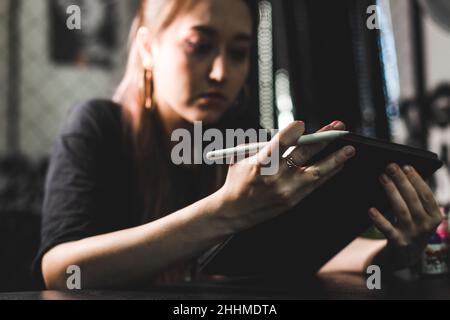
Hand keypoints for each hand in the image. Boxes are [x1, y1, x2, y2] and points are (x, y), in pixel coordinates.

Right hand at [217, 121, 355, 232]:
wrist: (233, 212)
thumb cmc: (237, 181)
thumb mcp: (240, 158)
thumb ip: (262, 144)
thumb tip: (287, 133)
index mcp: (259, 164)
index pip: (279, 144)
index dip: (292, 132)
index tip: (302, 124)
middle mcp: (275, 178)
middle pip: (303, 154)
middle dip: (323, 139)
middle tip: (339, 128)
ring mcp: (286, 191)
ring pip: (316, 172)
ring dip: (335, 159)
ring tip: (349, 149)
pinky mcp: (292, 201)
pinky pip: (314, 185)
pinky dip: (327, 173)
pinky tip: (338, 165)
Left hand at [368, 164, 442, 269]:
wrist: (406, 257)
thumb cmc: (412, 227)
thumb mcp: (421, 215)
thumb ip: (416, 198)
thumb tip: (403, 172)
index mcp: (435, 216)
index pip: (426, 195)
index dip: (417, 180)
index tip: (406, 166)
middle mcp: (426, 226)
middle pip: (413, 199)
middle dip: (401, 181)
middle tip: (390, 166)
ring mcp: (412, 235)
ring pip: (401, 210)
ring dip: (391, 192)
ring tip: (382, 178)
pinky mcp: (398, 243)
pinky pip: (387, 229)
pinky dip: (379, 219)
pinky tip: (371, 209)